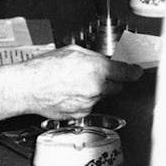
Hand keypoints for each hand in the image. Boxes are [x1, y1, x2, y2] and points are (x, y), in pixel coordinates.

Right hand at [0, 47, 142, 121]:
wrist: (27, 87)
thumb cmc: (44, 68)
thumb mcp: (73, 51)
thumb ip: (94, 58)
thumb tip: (106, 61)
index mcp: (97, 69)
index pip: (127, 73)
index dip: (134, 72)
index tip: (137, 72)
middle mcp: (96, 88)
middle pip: (117, 86)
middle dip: (112, 80)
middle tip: (98, 74)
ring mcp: (89, 103)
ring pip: (102, 96)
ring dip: (96, 90)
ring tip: (75, 82)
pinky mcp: (81, 114)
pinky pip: (90, 106)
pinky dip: (84, 100)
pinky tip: (70, 92)